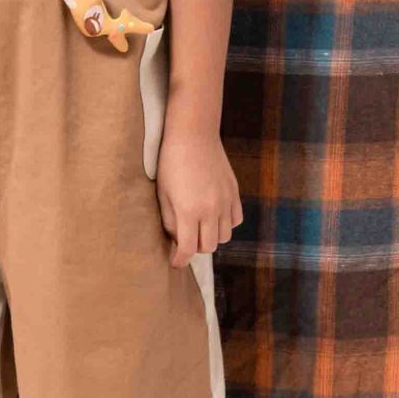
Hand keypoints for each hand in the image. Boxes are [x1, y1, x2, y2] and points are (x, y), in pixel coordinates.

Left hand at [155, 127, 242, 268]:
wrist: (193, 135)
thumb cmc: (171, 162)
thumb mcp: (163, 193)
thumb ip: (170, 220)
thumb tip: (176, 239)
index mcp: (189, 211)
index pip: (188, 249)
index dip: (180, 260)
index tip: (175, 262)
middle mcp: (211, 210)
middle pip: (208, 247)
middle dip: (195, 248)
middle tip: (185, 240)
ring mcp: (225, 202)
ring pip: (224, 236)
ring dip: (211, 237)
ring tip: (199, 227)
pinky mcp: (234, 193)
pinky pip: (236, 220)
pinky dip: (225, 224)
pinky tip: (215, 216)